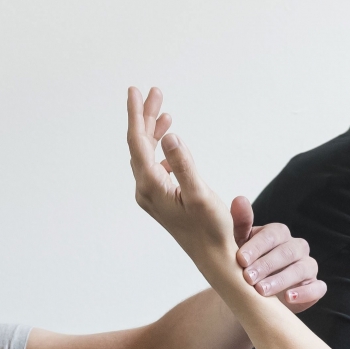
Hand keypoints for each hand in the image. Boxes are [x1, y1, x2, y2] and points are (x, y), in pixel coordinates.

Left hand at [126, 86, 234, 257]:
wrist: (215, 258)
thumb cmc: (212, 230)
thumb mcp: (200, 194)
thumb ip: (183, 163)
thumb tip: (168, 135)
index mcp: (152, 186)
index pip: (138, 142)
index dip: (137, 114)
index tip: (134, 91)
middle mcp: (146, 190)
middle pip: (139, 145)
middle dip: (146, 117)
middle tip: (155, 92)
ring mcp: (151, 196)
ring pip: (146, 154)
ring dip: (153, 131)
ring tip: (164, 111)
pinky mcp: (160, 200)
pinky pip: (154, 166)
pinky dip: (160, 148)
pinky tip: (168, 143)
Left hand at [232, 199, 324, 312]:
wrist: (251, 296)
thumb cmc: (245, 265)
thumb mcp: (238, 246)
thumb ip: (240, 224)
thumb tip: (239, 199)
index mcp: (278, 234)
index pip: (272, 235)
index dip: (257, 246)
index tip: (240, 259)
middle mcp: (296, 247)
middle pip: (287, 252)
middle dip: (266, 265)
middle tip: (247, 278)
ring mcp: (307, 267)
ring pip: (302, 268)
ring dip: (281, 279)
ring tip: (261, 291)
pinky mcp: (315, 287)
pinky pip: (317, 288)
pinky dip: (306, 293)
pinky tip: (288, 298)